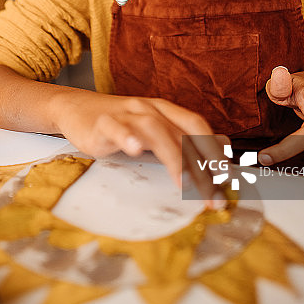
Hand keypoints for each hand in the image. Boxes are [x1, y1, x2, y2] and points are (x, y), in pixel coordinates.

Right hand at [52, 87, 229, 200]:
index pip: (196, 125)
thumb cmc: (119, 123)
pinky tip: (135, 149)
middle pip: (180, 135)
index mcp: (164, 110)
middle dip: (199, 168)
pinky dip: (128, 137)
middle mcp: (149, 109)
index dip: (213, 149)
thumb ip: (177, 140)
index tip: (226, 177)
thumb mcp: (151, 128)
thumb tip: (213, 157)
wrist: (77, 107)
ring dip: (173, 158)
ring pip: (154, 131)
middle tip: (210, 196)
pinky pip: (117, 128)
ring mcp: (126, 115)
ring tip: (185, 184)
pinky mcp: (102, 123)